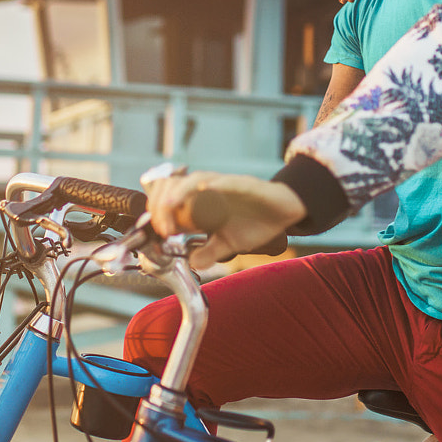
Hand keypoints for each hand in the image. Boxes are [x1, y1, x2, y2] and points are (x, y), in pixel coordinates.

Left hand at [144, 171, 306, 269]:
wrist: (284, 212)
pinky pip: (224, 181)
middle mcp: (207, 189)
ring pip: (192, 179)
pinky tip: (203, 189)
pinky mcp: (242, 184)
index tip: (158, 232)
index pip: (168, 197)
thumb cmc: (255, 222)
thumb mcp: (228, 243)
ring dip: (177, 193)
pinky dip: (211, 185)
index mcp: (200, 202)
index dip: (157, 212)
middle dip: (160, 203)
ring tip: (168, 209)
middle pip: (173, 184)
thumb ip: (209, 251)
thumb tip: (193, 263)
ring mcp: (223, 185)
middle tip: (163, 228)